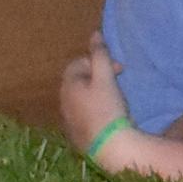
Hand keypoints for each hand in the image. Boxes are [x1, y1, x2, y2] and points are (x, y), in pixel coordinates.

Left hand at [60, 32, 132, 154]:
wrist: (109, 147)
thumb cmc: (108, 108)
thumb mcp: (106, 77)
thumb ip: (100, 54)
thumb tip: (95, 34)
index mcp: (68, 84)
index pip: (79, 62)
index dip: (99, 61)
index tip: (119, 69)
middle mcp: (63, 100)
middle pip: (79, 80)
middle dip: (97, 76)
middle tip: (117, 82)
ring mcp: (68, 119)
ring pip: (80, 97)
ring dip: (95, 93)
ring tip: (114, 98)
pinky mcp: (76, 134)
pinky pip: (83, 113)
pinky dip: (94, 109)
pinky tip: (107, 116)